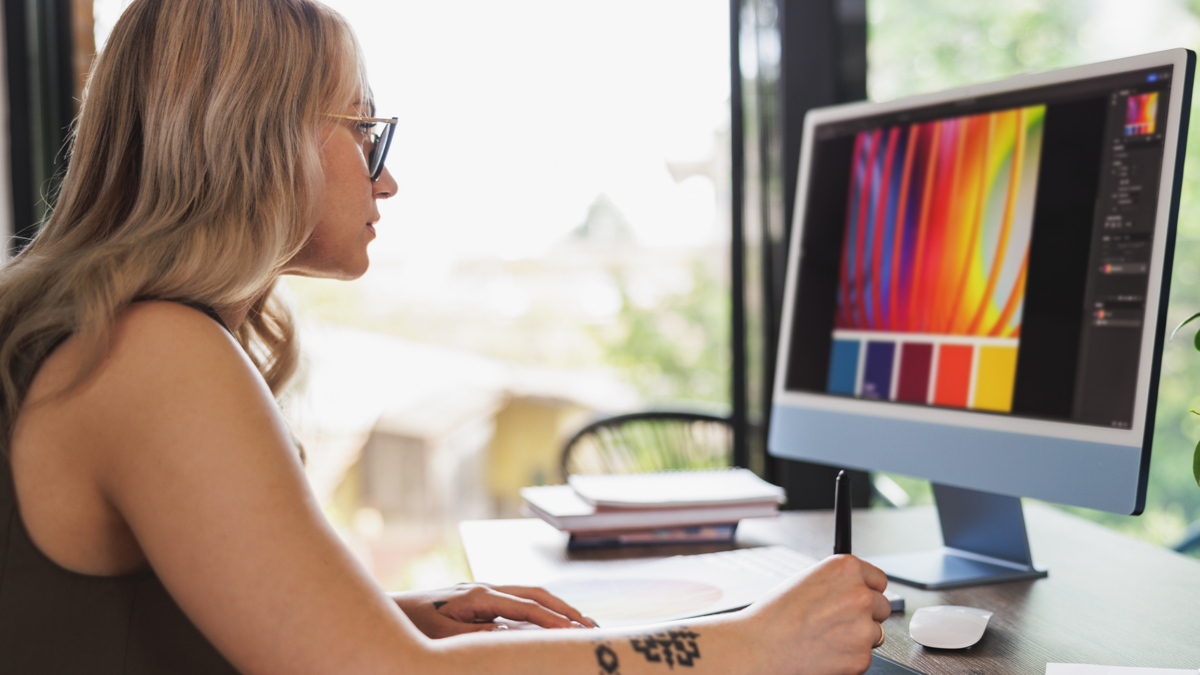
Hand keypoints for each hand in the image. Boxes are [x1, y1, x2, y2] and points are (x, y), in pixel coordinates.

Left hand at [390, 583, 597, 637]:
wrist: (389, 612)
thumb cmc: (412, 627)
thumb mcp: (445, 638)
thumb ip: (480, 636)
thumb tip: (515, 636)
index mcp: (478, 595)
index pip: (527, 607)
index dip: (554, 621)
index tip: (578, 632)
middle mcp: (483, 588)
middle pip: (535, 594)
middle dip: (564, 609)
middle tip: (591, 625)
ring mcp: (481, 591)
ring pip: (528, 595)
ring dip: (554, 608)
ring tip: (579, 623)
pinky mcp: (477, 599)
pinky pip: (515, 602)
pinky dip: (537, 611)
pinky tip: (546, 624)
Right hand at [741, 555, 890, 674]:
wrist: (760, 647)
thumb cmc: (775, 616)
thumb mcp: (806, 580)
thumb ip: (837, 582)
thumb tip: (852, 588)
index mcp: (845, 568)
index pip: (878, 579)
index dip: (866, 590)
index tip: (858, 597)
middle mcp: (860, 594)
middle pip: (881, 606)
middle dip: (865, 615)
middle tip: (838, 621)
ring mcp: (863, 627)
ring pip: (875, 633)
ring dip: (857, 637)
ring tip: (825, 637)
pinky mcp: (861, 657)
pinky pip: (864, 656)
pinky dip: (849, 657)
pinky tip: (825, 652)